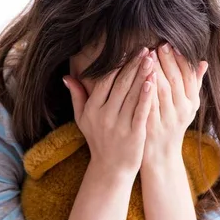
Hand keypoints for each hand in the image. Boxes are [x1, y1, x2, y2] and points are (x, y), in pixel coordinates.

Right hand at [64, 48, 154, 176]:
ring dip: (142, 76)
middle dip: (133, 66)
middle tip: (144, 49)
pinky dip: (146, 96)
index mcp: (92, 109)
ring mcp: (119, 126)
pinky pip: (140, 111)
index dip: (117, 65)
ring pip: (131, 95)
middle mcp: (104, 116)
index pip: (105, 81)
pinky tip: (153, 82)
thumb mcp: (83, 119)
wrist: (111, 169)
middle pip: (120, 85)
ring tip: (152, 60)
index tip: (128, 50)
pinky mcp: (134, 134)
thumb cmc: (99, 140)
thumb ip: (77, 97)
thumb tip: (67, 76)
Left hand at [143, 43, 207, 165]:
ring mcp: (167, 119)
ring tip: (146, 56)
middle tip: (157, 45)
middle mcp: (182, 110)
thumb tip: (203, 62)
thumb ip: (194, 84)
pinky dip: (143, 90)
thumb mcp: (188, 106)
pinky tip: (137, 77)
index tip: (171, 44)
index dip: (180, 59)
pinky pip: (147, 104)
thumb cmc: (173, 125)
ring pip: (161, 90)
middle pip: (175, 80)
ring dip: (154, 71)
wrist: (161, 155)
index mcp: (191, 102)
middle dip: (166, 61)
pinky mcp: (151, 126)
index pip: (187, 76)